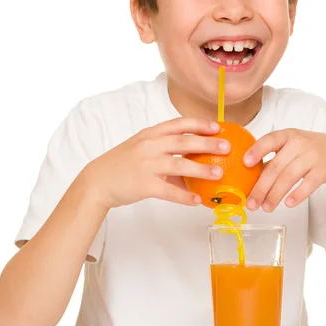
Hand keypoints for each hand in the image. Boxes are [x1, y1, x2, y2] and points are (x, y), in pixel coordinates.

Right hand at [85, 118, 228, 208]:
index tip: (218, 127)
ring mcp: (147, 165)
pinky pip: (169, 191)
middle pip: (184, 142)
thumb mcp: (143, 150)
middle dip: (208, 143)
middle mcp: (150, 146)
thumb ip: (166, 151)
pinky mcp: (144, 185)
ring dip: (202, 170)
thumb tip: (196, 159)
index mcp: (151, 134)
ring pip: (180, 165)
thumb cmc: (123, 164)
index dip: (200, 124)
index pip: (179, 124)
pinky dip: (185, 196)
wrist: (98, 181)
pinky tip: (197, 201)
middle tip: (227, 147)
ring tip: (219, 174)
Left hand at [243, 128, 325, 211]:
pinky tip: (288, 204)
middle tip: (251, 203)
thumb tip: (248, 178)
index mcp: (287, 135)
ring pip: (289, 177)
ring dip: (275, 195)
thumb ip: (274, 158)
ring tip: (266, 208)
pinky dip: (297, 195)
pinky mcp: (325, 169)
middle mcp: (299, 143)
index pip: (269, 140)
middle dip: (261, 187)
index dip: (256, 151)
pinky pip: (308, 184)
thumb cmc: (311, 151)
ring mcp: (313, 155)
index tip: (245, 163)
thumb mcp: (292, 147)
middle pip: (276, 166)